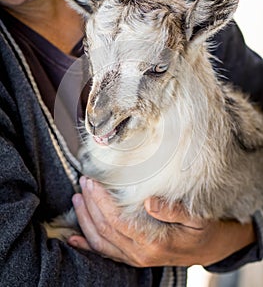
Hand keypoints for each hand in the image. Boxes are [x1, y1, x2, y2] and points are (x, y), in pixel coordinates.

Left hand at [68, 177, 255, 266]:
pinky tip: (74, 238)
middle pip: (105, 229)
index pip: (118, 221)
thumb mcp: (196, 218)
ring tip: (77, 198)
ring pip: (100, 241)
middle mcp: (140, 254)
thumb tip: (148, 201)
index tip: (93, 182)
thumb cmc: (202, 231)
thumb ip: (173, 210)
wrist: (208, 250)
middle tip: (84, 182)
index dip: (102, 201)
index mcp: (153, 243)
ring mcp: (135, 258)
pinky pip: (105, 253)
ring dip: (85, 219)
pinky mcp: (132, 258)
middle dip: (91, 204)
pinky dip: (87, 245)